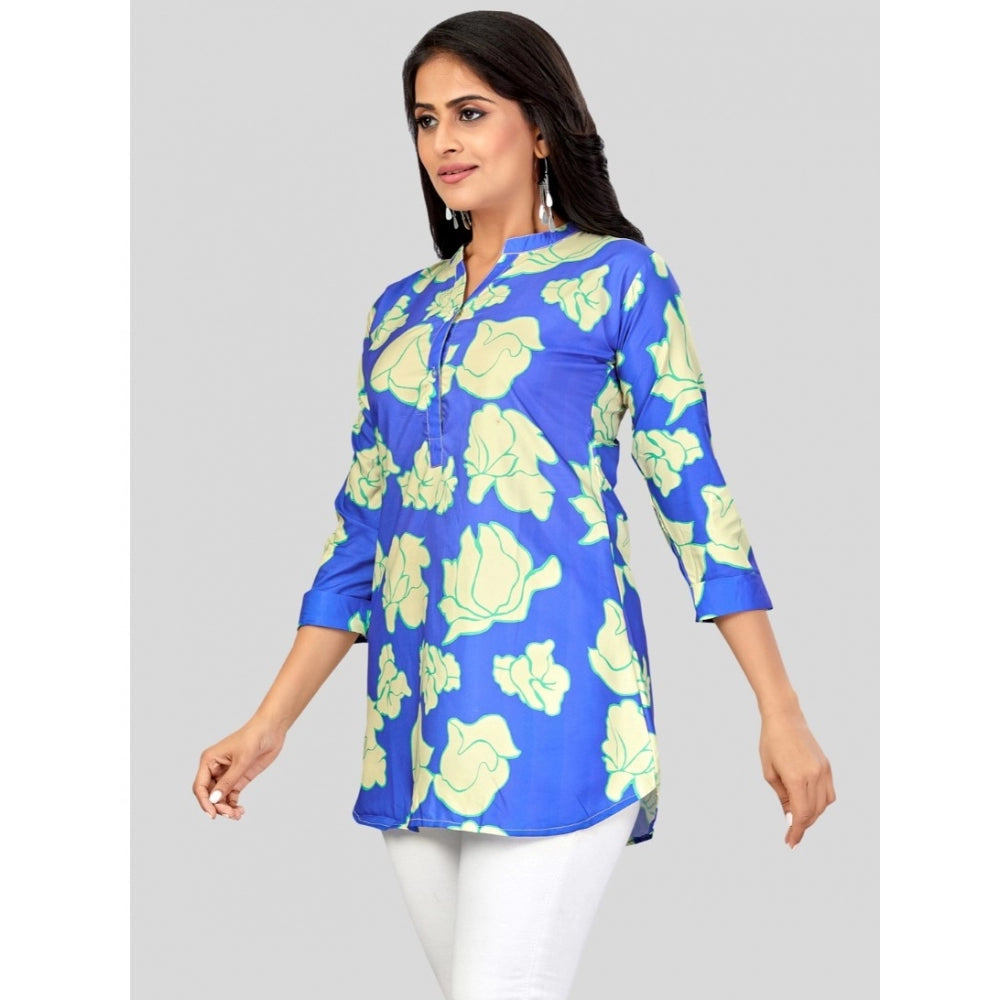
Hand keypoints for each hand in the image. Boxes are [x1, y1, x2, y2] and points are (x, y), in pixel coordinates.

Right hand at [193, 721, 285, 819]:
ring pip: (220, 798)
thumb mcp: (241, 761)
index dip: (204, 802)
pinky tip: (240, 811)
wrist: (271, 730)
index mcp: (209, 761)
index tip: (213, 814)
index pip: (200, 786)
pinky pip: (231, 796)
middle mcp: (214, 769)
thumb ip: (228, 781)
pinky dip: (233, 805)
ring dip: (226, 808)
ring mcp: (227, 774)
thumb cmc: (253, 738)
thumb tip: (214, 800)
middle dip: (217, 807)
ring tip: (237, 815)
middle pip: (209, 795)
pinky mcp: (239, 778)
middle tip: (231, 814)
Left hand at [758, 708, 834, 848]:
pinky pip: (829, 793)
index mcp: (796, 777)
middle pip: (813, 812)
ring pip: (824, 805)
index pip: (801, 814)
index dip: (797, 831)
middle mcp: (814, 775)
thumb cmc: (771, 743)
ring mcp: (823, 770)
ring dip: (813, 816)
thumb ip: (783, 798)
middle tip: (792, 835)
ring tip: (800, 820)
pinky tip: (811, 806)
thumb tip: (791, 819)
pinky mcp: (827, 766)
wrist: (785, 718)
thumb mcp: (770, 773)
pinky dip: (822, 804)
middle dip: (803, 826)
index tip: (790, 842)